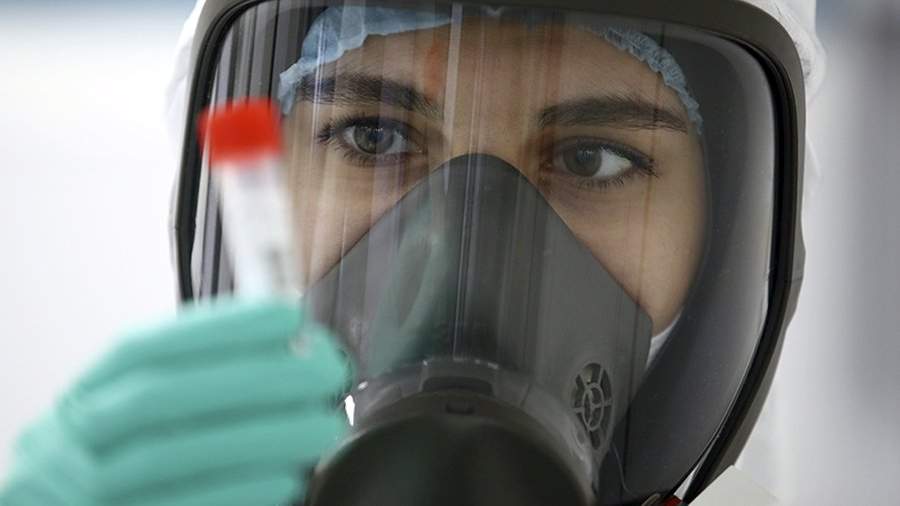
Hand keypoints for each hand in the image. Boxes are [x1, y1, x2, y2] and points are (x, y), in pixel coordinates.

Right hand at [0, 297, 349, 505]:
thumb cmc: (128, 465)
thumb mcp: (142, 414)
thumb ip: (199, 381)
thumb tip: (286, 348)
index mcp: (84, 393)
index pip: (144, 347)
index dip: (216, 327)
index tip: (290, 316)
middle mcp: (68, 437)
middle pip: (158, 397)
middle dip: (251, 378)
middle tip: (325, 374)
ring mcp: (77, 489)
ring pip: (168, 454)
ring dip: (257, 436)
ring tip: (322, 427)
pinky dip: (237, 491)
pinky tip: (287, 478)